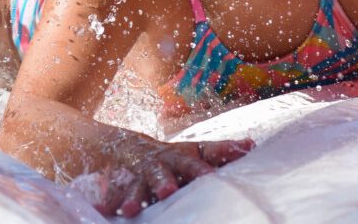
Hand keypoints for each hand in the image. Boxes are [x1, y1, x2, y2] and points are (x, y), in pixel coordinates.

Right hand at [71, 136, 254, 216]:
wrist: (124, 146)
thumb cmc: (170, 160)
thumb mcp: (191, 156)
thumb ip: (218, 154)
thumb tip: (251, 146)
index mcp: (187, 154)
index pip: (211, 149)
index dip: (228, 149)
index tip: (247, 148)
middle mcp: (167, 160)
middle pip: (179, 165)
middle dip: (188, 173)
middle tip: (193, 184)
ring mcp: (144, 170)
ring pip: (143, 182)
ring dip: (139, 194)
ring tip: (133, 209)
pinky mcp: (123, 179)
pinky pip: (115, 192)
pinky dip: (109, 201)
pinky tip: (106, 210)